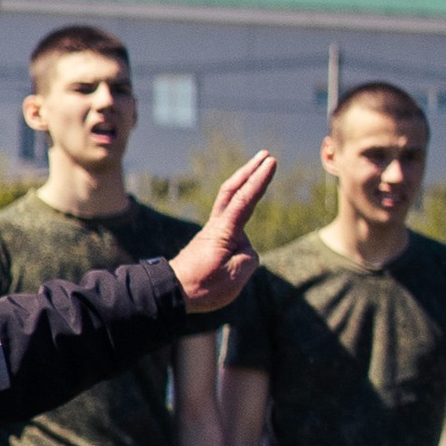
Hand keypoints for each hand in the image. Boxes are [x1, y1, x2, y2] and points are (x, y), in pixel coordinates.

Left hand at [170, 154, 276, 313]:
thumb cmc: (204, 285)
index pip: (245, 200)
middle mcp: (218, 225)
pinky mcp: (212, 239)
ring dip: (244, 183)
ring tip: (258, 171)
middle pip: (232, 190)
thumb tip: (245, 249)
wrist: (173, 290)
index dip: (259, 180)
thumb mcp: (235, 276)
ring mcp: (213, 231)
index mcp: (224, 231)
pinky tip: (248, 207)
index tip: (272, 162)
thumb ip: (248, 258)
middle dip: (249, 170)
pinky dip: (241, 201)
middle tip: (265, 154)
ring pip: (230, 200)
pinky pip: (231, 216)